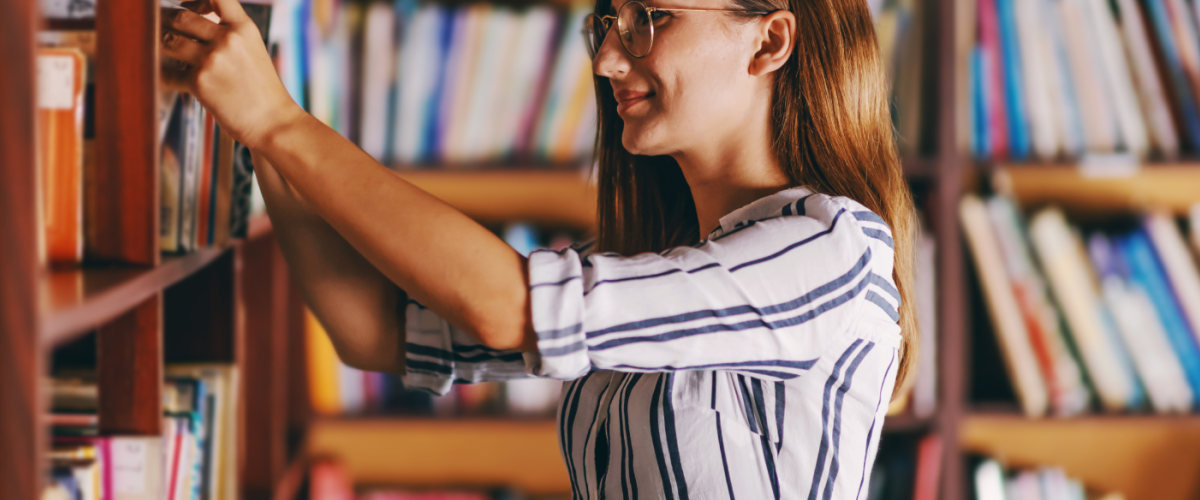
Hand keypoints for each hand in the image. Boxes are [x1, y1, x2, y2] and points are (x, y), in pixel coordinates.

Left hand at [161, 0, 306, 148]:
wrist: (272, 122)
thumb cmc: (263, 91)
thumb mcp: (253, 50)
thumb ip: (228, 34)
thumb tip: (195, 23)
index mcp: (244, 28)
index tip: (188, 5)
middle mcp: (228, 39)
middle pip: (181, 17)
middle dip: (167, 22)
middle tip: (164, 28)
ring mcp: (212, 59)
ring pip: (169, 41)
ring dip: (161, 46)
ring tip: (162, 50)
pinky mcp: (199, 82)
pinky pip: (168, 72)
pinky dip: (164, 75)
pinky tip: (166, 77)